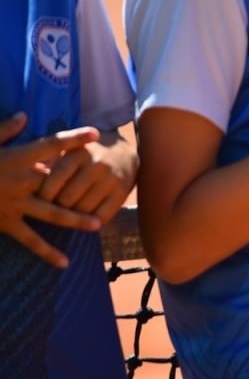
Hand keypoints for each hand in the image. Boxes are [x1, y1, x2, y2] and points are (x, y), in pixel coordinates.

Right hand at [0, 113, 104, 266]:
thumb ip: (5, 130)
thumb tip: (24, 116)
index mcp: (18, 158)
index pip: (51, 145)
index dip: (74, 139)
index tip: (95, 134)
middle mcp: (22, 181)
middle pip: (60, 183)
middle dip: (83, 184)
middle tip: (109, 183)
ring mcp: (16, 204)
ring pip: (53, 213)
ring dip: (76, 219)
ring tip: (98, 225)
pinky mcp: (7, 223)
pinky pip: (31, 239)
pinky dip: (47, 252)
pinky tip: (64, 262)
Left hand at [38, 132, 136, 223]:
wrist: (124, 152)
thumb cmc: (87, 155)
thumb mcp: (70, 151)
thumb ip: (51, 162)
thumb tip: (28, 179)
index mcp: (80, 154)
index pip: (56, 178)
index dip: (43, 194)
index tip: (37, 200)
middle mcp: (97, 166)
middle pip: (68, 198)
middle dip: (55, 208)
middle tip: (49, 211)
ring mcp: (112, 180)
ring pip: (83, 210)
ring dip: (71, 218)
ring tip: (65, 217)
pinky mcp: (123, 193)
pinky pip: (102, 216)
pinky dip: (90, 222)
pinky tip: (83, 221)